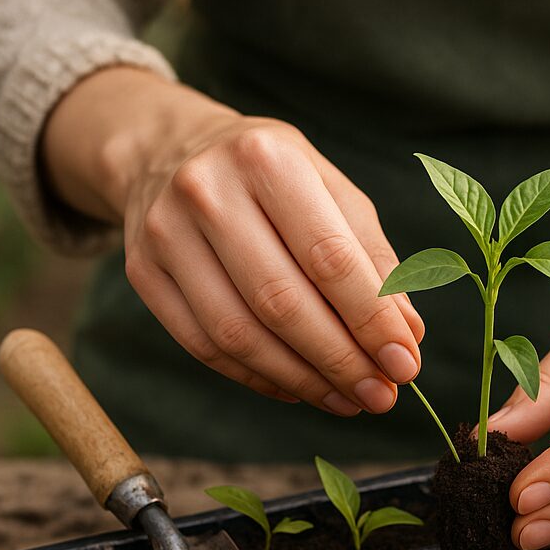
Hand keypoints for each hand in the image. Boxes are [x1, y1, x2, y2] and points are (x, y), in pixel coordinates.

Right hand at [43, 68, 422, 413]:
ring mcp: (166, 234)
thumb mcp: (331, 191)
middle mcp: (209, 192)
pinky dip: (258, 377)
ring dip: (302, 379)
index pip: (330, 257)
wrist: (170, 150)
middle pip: (282, 302)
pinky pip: (204, 345)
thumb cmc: (273, 176)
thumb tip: (407, 335)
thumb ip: (374, 259)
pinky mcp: (142, 272)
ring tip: (348, 400)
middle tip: (382, 396)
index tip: (405, 363)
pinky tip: (299, 388)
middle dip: (341, 360)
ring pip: (239, 333)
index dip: (371, 319)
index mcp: (268, 159)